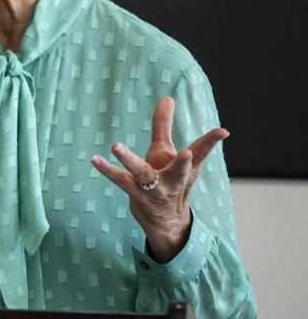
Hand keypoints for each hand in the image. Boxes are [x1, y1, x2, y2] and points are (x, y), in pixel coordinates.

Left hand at [90, 96, 228, 262]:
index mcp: (186, 168)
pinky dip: (106, 169)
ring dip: (129, 160)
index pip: (202, 152)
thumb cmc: (166, 178)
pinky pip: (119, 180)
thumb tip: (167, 98)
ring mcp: (153, 189)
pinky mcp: (135, 193)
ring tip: (116, 146)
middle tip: (187, 154)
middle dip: (184, 164)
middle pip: (180, 172)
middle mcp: (173, 180)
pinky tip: (95, 159)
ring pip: (142, 174)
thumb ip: (163, 125)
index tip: (223, 131)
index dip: (212, 141)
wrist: (163, 219)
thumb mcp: (167, 152)